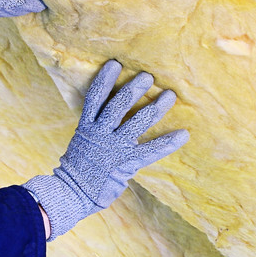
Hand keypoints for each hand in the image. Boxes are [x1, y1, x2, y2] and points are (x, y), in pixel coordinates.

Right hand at [24, 60, 188, 240]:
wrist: (72, 193)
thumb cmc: (79, 168)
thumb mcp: (82, 142)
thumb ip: (96, 128)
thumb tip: (108, 113)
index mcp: (87, 126)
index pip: (95, 97)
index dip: (105, 79)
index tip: (114, 64)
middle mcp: (100, 133)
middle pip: (118, 105)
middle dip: (134, 89)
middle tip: (148, 76)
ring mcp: (114, 147)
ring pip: (136, 122)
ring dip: (155, 107)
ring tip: (169, 95)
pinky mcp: (126, 162)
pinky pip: (150, 150)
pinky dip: (168, 142)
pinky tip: (183, 134)